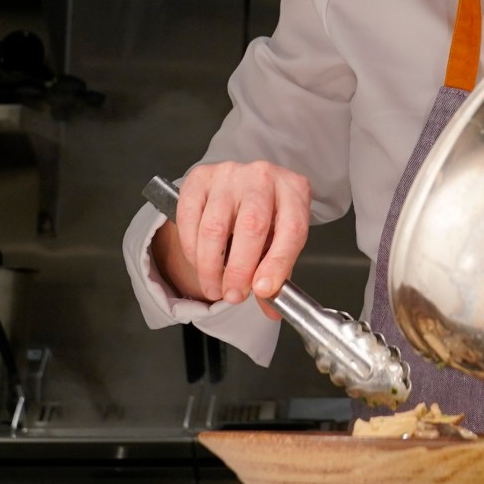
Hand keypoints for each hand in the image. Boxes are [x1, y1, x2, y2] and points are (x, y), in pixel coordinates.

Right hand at [149, 161, 311, 318]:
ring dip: (211, 266)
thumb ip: (277, 273)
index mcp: (294, 191)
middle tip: (233, 296)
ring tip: (214, 288)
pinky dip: (191, 250)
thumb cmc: (268, 215)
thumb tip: (271, 310)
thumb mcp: (280, 240)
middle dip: (239, 270)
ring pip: (215, 227)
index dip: (278, 264)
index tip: (263, 291)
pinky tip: (199, 263)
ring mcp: (230, 174)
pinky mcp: (200, 177)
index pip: (292, 229)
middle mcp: (263, 177)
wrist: (243, 185)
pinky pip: (189, 218)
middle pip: (252, 226)